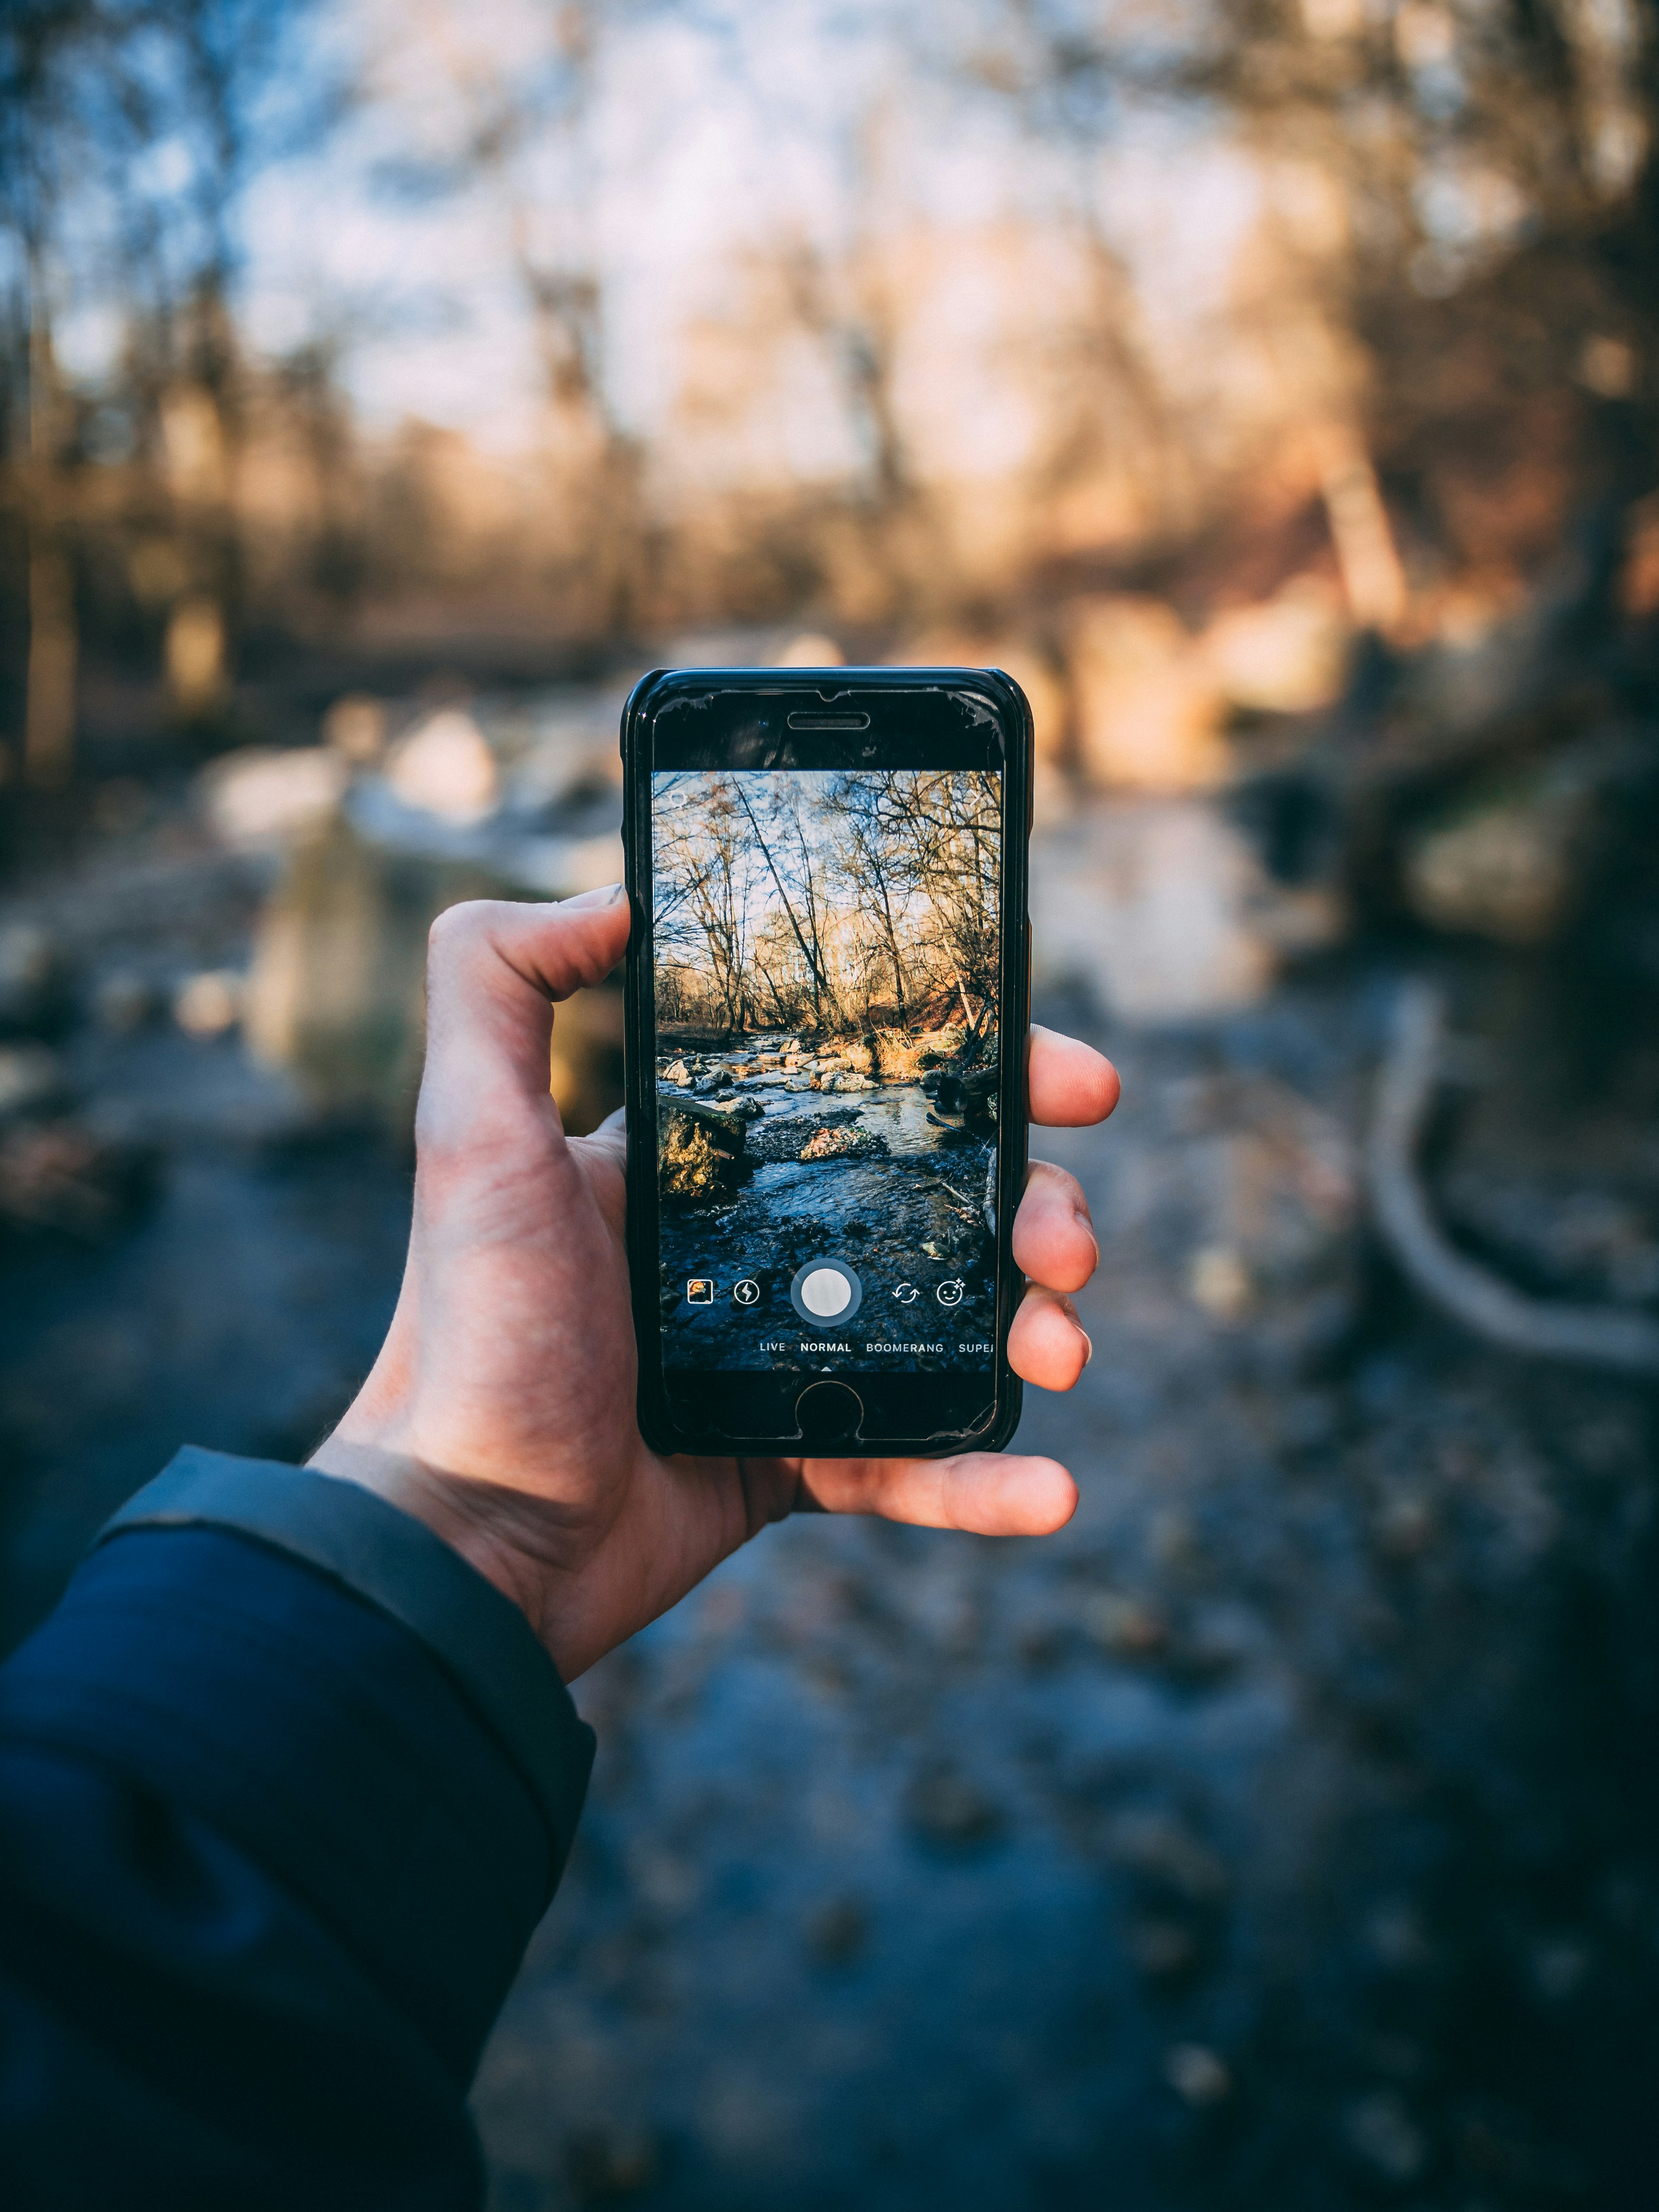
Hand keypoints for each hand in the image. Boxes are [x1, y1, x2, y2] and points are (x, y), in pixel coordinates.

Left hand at [311, 891, 1119, 1679]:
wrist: (459, 1536)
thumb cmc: (468, 1333)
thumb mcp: (466, 1135)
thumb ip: (498, 985)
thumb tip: (614, 892)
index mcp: (708, 1162)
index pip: (871, 1088)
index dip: (980, 1073)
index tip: (1061, 1075)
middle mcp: (758, 1246)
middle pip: (942, 1201)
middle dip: (1036, 1203)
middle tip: (1072, 1234)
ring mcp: (785, 1356)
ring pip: (952, 1325)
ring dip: (1036, 1328)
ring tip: (1062, 1346)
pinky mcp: (791, 1460)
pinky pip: (914, 1464)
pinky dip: (985, 1479)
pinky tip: (1050, 1490)